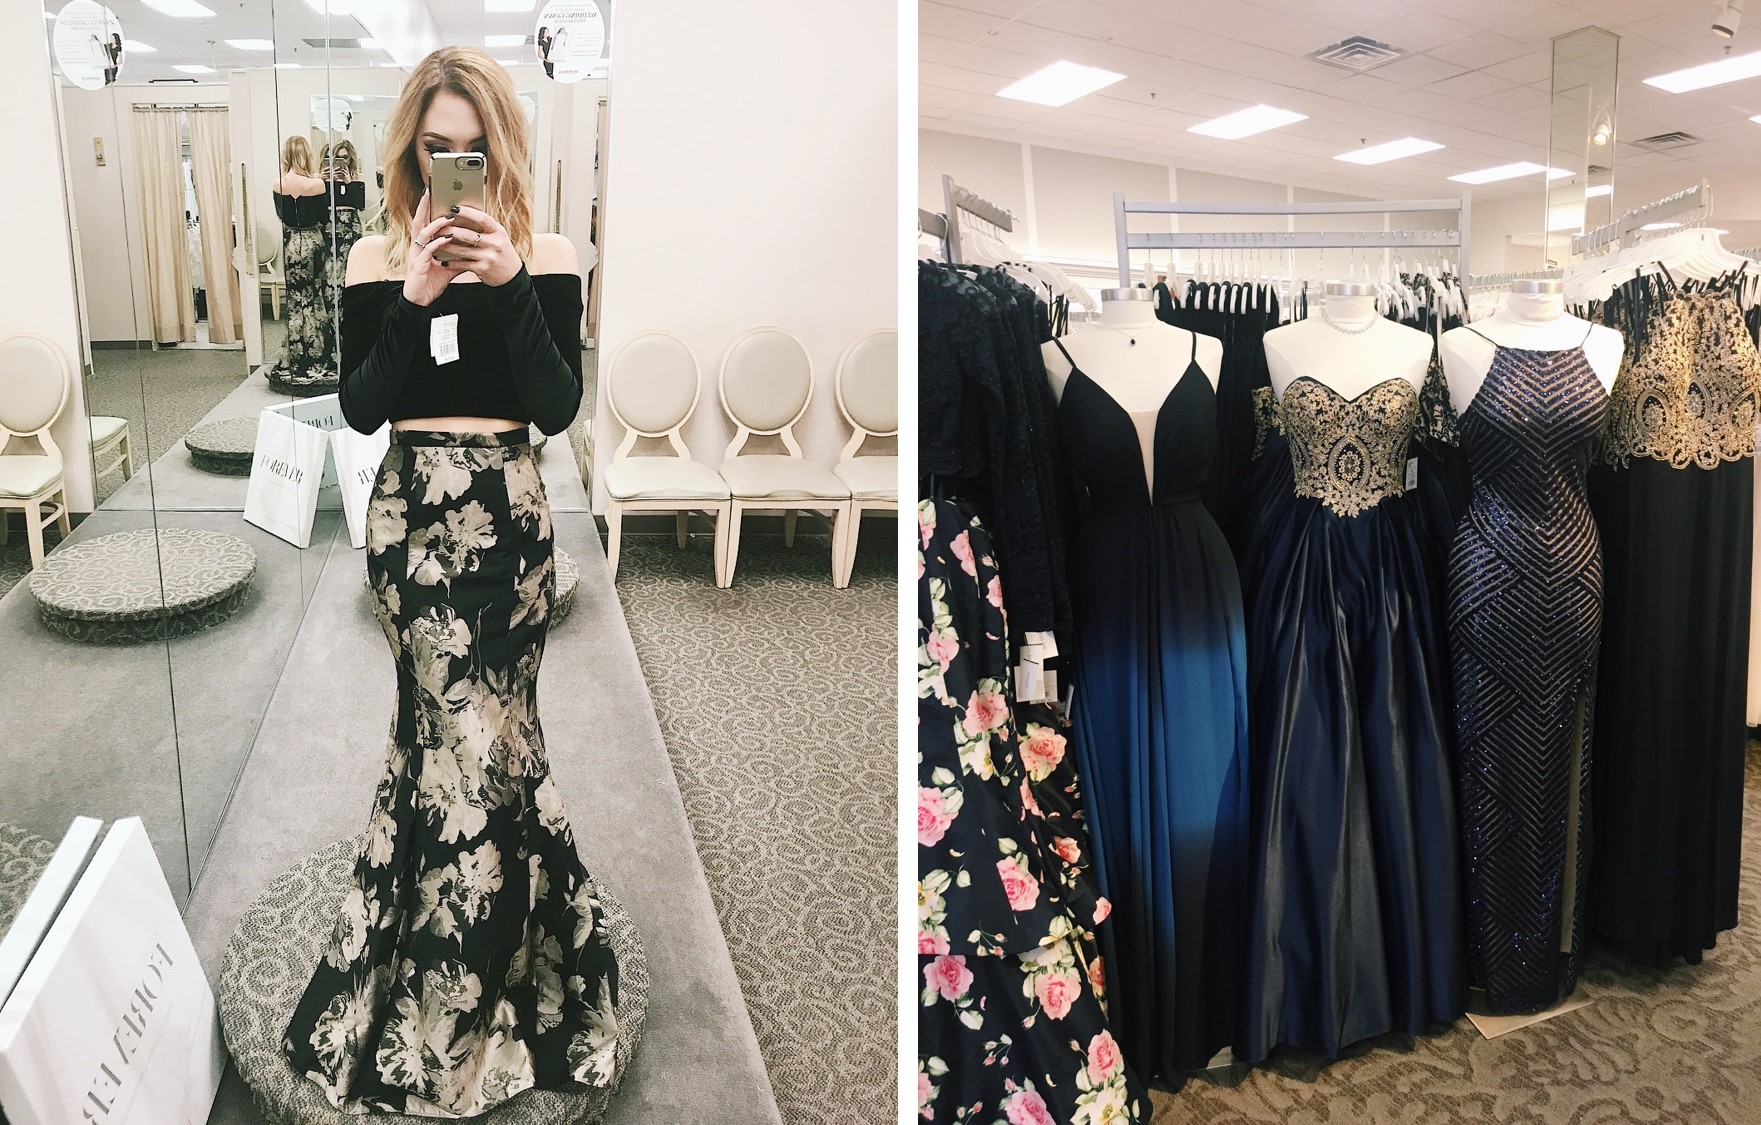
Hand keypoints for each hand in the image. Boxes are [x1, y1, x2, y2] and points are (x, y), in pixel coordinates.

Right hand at [403, 189, 466, 305]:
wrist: (420, 301)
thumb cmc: (431, 282)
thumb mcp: (448, 268)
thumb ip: (458, 257)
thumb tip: (474, 252)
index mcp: (423, 245)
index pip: (424, 221)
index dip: (427, 207)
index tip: (432, 193)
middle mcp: (418, 246)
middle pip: (419, 221)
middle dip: (425, 206)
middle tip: (431, 192)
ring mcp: (417, 254)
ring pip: (424, 233)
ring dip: (436, 224)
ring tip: (448, 217)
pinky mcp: (418, 265)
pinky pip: (428, 250)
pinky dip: (437, 243)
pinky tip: (446, 238)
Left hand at [436, 205, 522, 285]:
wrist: (512, 277)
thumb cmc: (503, 254)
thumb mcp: (499, 238)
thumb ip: (485, 228)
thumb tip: (465, 215)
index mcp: (499, 232)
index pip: (482, 219)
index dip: (468, 212)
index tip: (454, 208)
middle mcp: (495, 244)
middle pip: (468, 234)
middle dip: (450, 230)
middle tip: (437, 226)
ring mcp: (488, 257)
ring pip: (461, 250)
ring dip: (446, 246)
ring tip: (434, 242)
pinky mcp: (482, 269)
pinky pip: (462, 264)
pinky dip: (451, 262)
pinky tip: (443, 260)